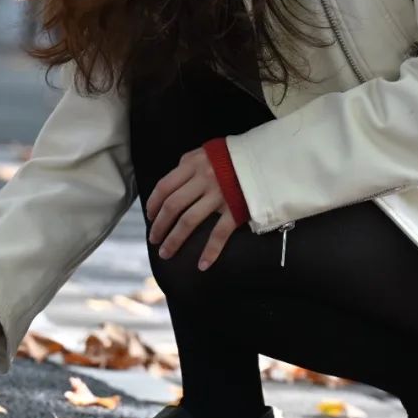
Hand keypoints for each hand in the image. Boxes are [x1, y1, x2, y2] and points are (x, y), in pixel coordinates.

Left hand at [146, 147, 238, 270]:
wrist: (267, 158)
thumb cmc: (233, 156)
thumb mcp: (207, 152)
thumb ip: (188, 164)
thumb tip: (172, 182)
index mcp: (193, 165)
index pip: (164, 187)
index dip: (153, 204)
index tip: (150, 217)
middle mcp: (203, 180)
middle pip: (173, 206)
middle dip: (159, 226)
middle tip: (153, 240)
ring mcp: (219, 195)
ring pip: (189, 221)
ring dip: (174, 240)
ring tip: (165, 253)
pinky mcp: (236, 210)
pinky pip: (219, 234)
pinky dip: (210, 251)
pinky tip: (202, 265)